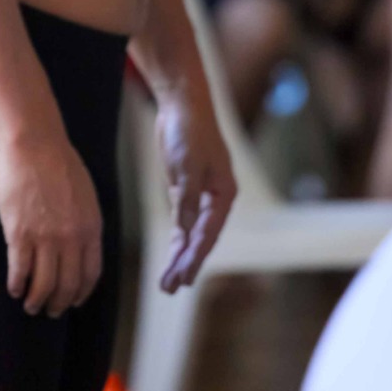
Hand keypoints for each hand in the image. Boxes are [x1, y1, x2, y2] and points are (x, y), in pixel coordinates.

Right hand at [0, 131, 102, 318]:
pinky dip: (16, 285)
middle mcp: (71, 239)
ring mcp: (45, 239)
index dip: (81, 293)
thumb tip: (79, 248)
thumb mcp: (85, 196)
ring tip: (31, 305)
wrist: (35, 145)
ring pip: (43, 286)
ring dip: (36, 301)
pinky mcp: (19, 235)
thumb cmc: (60, 164)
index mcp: (90, 228)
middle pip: (67, 285)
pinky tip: (14, 288)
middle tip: (51, 311)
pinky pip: (19, 271)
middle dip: (59, 303)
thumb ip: (84, 224)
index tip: (74, 301)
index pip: (90, 274)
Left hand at [155, 88, 236, 292]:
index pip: (209, 232)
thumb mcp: (187, 167)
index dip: (195, 256)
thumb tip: (186, 233)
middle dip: (186, 262)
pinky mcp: (184, 189)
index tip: (184, 277)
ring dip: (180, 255)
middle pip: (201, 237)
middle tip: (171, 287)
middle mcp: (215, 198)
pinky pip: (182, 221)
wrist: (182, 104)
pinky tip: (172, 257)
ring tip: (168, 283)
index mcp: (224, 192)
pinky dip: (177, 239)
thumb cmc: (189, 131)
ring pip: (190, 232)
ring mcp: (199, 194)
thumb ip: (187, 201)